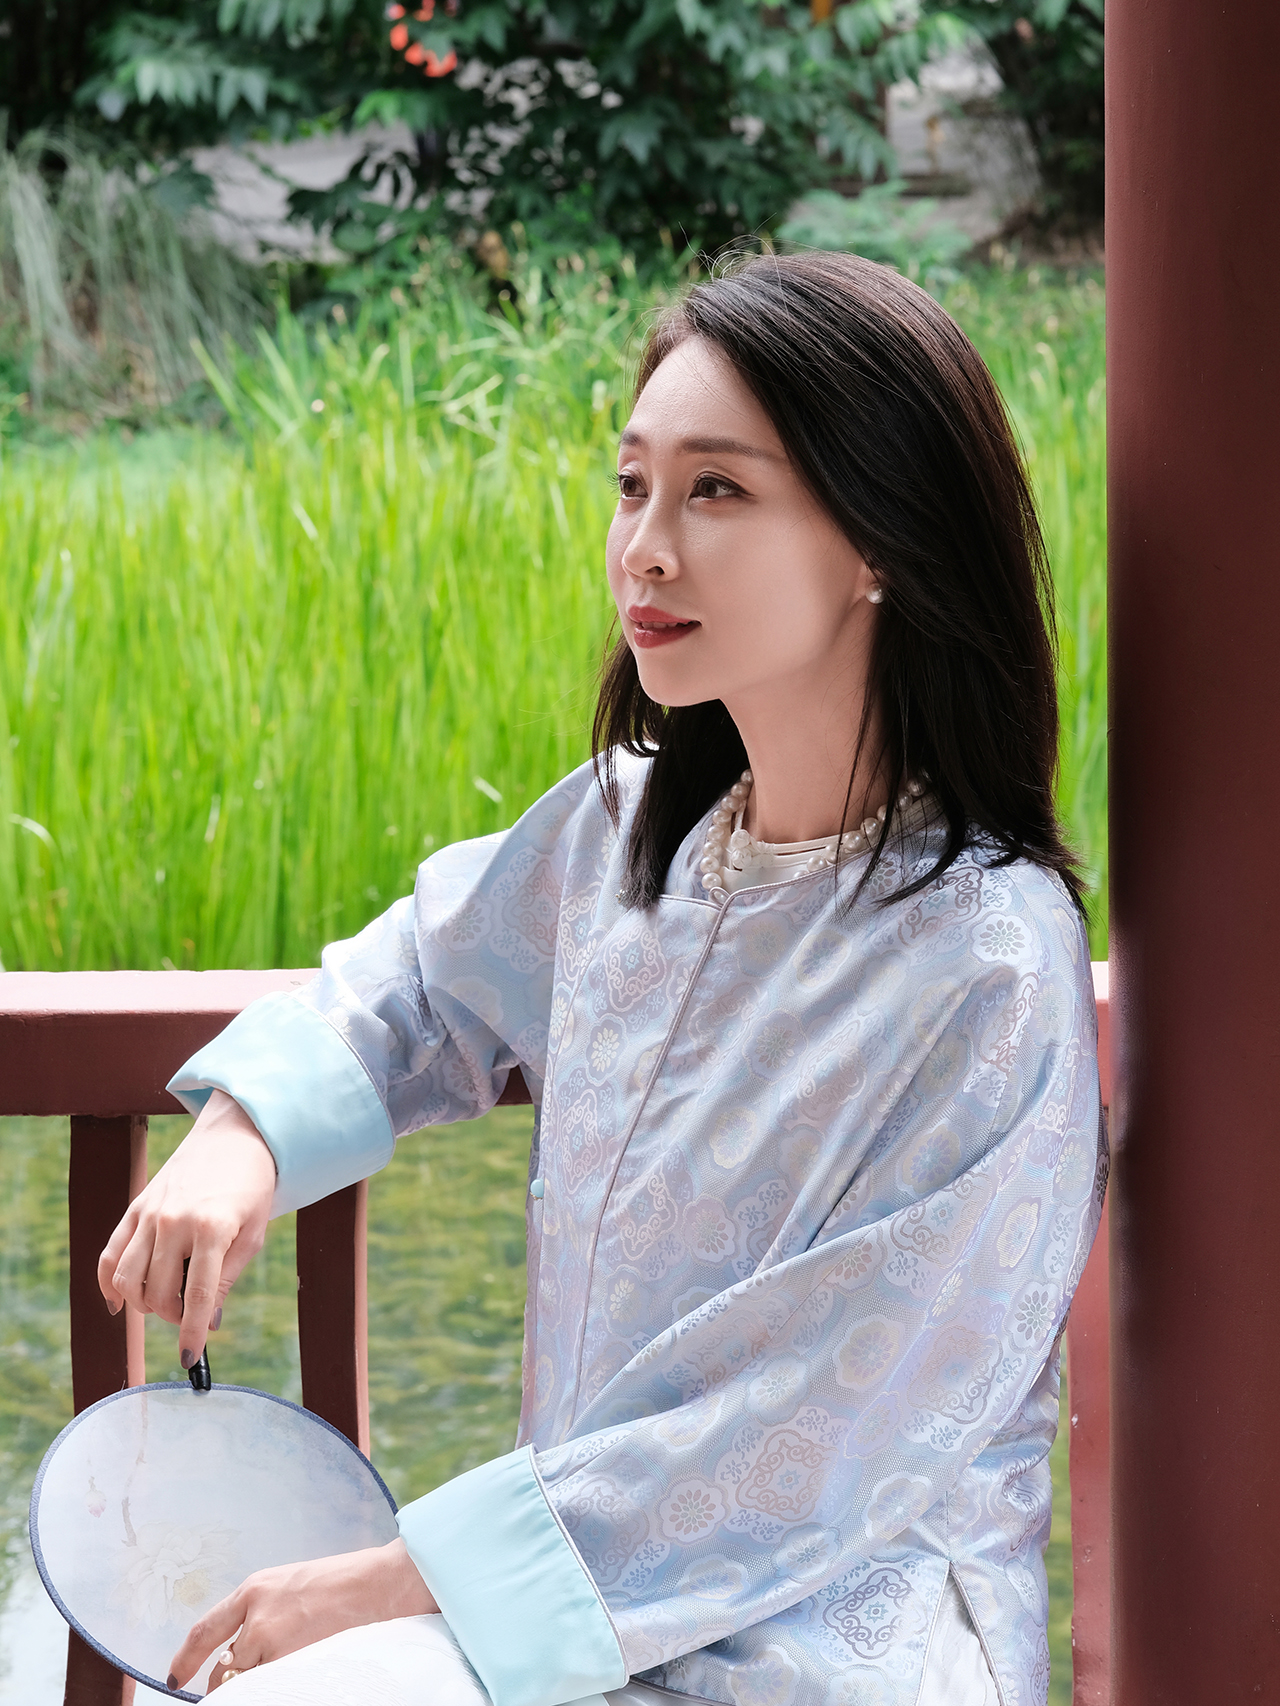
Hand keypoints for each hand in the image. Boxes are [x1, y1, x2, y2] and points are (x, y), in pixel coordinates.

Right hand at [97, 1089, 276, 1365]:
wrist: (234, 1137)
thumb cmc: (251, 1189)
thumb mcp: (253, 1235)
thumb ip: (227, 1278)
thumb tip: (206, 1323)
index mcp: (211, 1228)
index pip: (196, 1297)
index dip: (192, 1333)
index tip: (190, 1359)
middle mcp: (173, 1221)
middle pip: (158, 1294)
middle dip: (173, 1316)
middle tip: (190, 1313)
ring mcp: (149, 1214)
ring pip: (128, 1281)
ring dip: (143, 1305)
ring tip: (165, 1302)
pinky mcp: (134, 1208)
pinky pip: (110, 1256)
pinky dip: (109, 1285)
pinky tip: (119, 1302)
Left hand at [168, 1538, 438, 1691]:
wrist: (380, 1583)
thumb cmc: (345, 1580)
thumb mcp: (293, 1585)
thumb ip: (266, 1609)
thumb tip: (249, 1642)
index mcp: (255, 1589)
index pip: (204, 1630)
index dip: (185, 1658)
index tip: (176, 1676)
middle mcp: (256, 1616)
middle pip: (224, 1667)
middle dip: (226, 1684)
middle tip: (236, 1690)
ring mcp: (273, 1642)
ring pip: (246, 1681)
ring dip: (252, 1688)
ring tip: (271, 1683)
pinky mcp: (292, 1662)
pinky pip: (269, 1688)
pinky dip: (272, 1690)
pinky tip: (286, 1685)